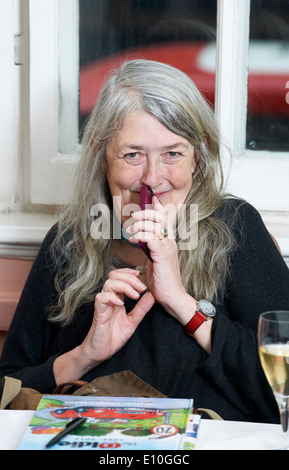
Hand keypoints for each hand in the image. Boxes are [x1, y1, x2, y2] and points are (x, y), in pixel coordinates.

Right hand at [77, 268, 154, 372]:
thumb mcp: (133, 321)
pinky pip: (101, 298)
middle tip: (141, 288)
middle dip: (129, 278)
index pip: (119, 277)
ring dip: (124, 286)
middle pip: (114, 276)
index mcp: (117, 299)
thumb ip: (141, 308)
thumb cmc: (113, 337)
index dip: (128, 272)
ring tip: (134, 296)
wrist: (100, 352)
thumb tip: (152, 295)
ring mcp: (103, 305)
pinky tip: (121, 304)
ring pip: (108, 284)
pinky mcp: (98, 314)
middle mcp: (109, 299)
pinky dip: (111, 297)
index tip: (140, 274)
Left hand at [127, 196, 188, 318]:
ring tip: (129, 231)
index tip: (151, 198)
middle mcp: (170, 241)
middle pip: (160, 216)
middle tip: (133, 216)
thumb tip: (141, 240)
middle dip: (145, 212)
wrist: (172, 296)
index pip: (166, 217)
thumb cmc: (162, 281)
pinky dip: (139, 236)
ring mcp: (167, 247)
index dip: (158, 206)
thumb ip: (151, 248)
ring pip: (154, 224)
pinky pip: (150, 237)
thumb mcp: (155, 260)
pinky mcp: (162, 254)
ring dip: (139, 224)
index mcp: (169, 241)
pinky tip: (132, 241)